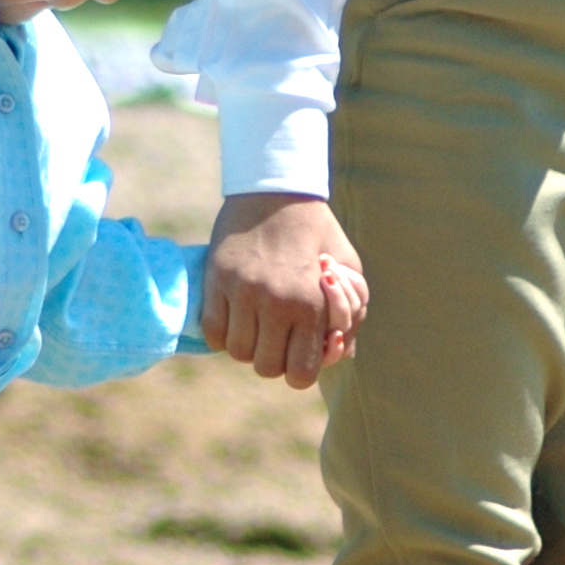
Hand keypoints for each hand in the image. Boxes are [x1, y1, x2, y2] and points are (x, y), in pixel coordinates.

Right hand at [202, 193, 365, 389]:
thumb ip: (351, 313)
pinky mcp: (216, 280)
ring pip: (238, 353)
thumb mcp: (348, 267)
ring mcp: (242, 292)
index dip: (300, 371)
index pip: (301, 373)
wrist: (275, 191)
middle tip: (278, 337)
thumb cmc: (317, 233)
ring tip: (257, 324)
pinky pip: (213, 333)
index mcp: (311, 303)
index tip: (298, 355)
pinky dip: (223, 334)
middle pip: (266, 368)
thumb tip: (341, 353)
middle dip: (274, 359)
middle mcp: (276, 302)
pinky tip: (235, 318)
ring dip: (248, 346)